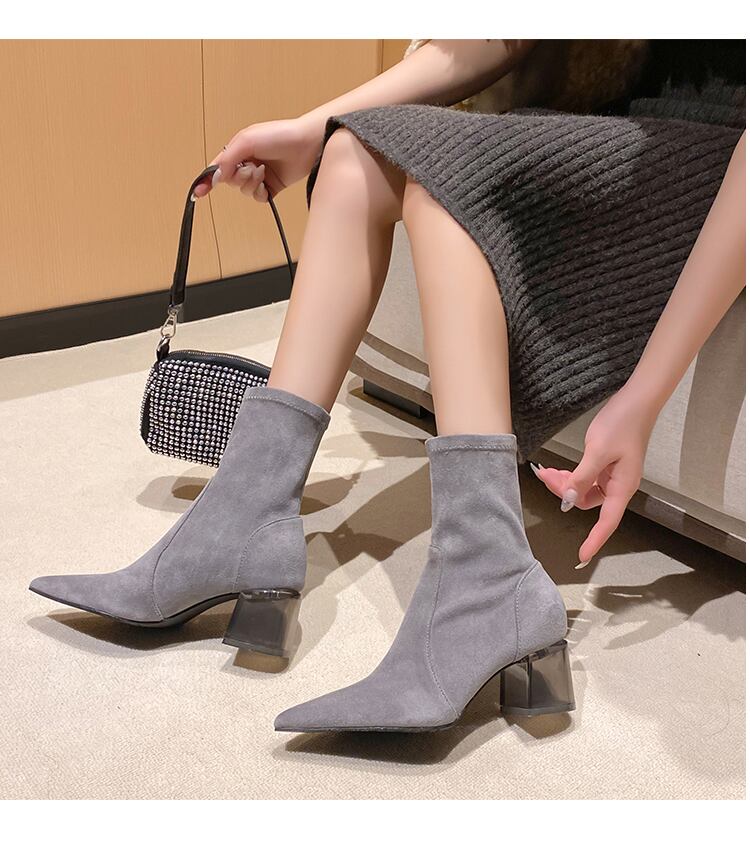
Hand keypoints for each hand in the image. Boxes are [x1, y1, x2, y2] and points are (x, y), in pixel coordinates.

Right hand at [192, 116, 322, 200]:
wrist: (306, 144)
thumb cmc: (279, 135)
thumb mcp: (247, 141)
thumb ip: (228, 158)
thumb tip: (216, 175)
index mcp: (238, 150)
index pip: (218, 167)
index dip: (208, 180)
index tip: (199, 192)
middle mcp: (247, 163)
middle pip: (230, 181)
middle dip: (238, 177)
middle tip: (251, 168)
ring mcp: (260, 176)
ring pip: (244, 190)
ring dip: (251, 183)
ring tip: (263, 171)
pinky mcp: (272, 186)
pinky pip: (258, 198)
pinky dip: (261, 193)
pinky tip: (267, 183)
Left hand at [529, 386, 657, 567]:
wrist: (637, 400)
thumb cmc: (622, 423)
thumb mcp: (598, 450)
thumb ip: (582, 477)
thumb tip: (569, 500)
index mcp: (622, 486)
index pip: (607, 522)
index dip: (594, 540)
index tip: (582, 556)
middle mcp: (619, 485)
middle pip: (588, 503)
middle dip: (566, 495)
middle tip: (545, 477)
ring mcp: (613, 475)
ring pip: (584, 490)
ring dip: (566, 484)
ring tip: (547, 472)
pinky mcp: (607, 465)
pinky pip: (586, 478)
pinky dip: (572, 476)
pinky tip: (558, 469)